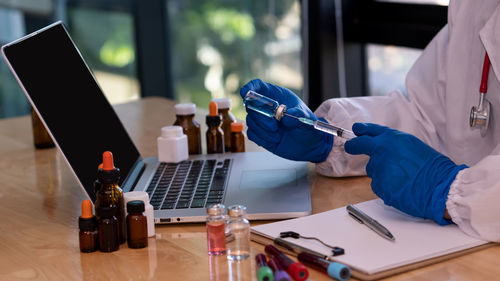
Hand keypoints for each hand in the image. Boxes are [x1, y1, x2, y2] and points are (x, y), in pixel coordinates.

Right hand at [240, 79, 332, 162]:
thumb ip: (298, 114)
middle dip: (261, 117)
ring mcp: (262, 121)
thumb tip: (285, 117)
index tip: (245, 93)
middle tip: (274, 126)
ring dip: (263, 131)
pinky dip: (262, 139)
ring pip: (250, 121)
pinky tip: (273, 141)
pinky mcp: (260, 134)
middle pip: (251, 105)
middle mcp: (266, 107)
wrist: (309, 145)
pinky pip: (252, 134)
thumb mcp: (307, 118)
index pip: (258, 86)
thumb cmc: (308, 126)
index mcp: (277, 95)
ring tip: (278, 136)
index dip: (250, 88)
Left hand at [345, 123, 466, 224]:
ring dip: (382, 172)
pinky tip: (401, 187)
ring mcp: (379, 168)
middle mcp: (382, 151)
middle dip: (354, 146)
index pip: (370, 132)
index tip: (355, 129)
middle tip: (351, 147)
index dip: (361, 130)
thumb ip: (394, 144)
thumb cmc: (433, 168)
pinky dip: (386, 186)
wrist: (441, 188)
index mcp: (392, 139)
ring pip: (373, 169)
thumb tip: (381, 146)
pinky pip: (378, 185)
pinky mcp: (379, 185)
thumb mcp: (414, 146)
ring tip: (402, 176)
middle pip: (361, 146)